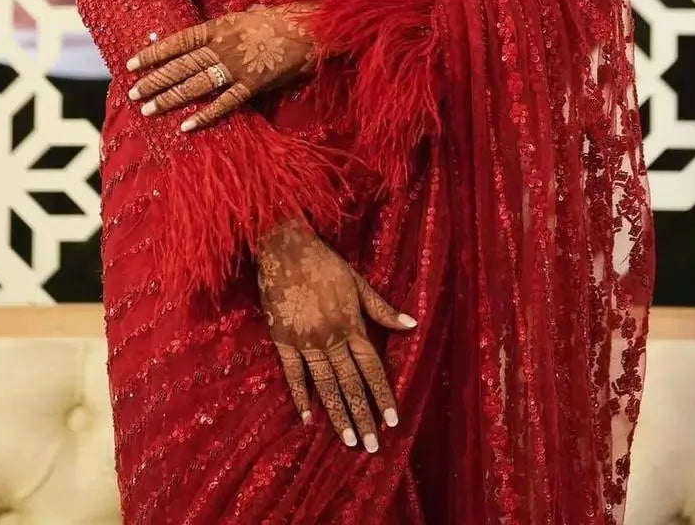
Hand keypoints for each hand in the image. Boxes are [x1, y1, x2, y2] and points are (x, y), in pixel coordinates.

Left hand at [125, 2, 319, 131]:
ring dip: (170, 98)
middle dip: (155, 79)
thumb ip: (226, 28)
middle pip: (181, 65)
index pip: (179, 41)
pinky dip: (205, 115)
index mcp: (220, 27)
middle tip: (133, 93)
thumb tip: (208, 35)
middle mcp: (223, 47)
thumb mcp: (248, 15)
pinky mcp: (254, 85)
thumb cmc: (282, 19)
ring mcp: (237, 67)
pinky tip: (186, 126)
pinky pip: (225, 103)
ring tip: (148, 110)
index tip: (131, 64)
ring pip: (196, 84)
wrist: (312, 28)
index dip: (154, 52)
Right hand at [256, 219, 416, 452]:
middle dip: (363, 415)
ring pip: (324, 385)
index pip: (372, 367)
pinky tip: (308, 418)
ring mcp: (305, 341)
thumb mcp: (357, 282)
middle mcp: (330, 337)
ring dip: (337, 414)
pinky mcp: (282, 339)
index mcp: (350, 324)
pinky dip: (299, 396)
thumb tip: (412, 324)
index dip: (383, 394)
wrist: (284, 248)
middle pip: (350, 383)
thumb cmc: (324, 263)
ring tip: (348, 440)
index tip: (392, 420)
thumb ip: (381, 308)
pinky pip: (292, 373)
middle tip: (372, 445)